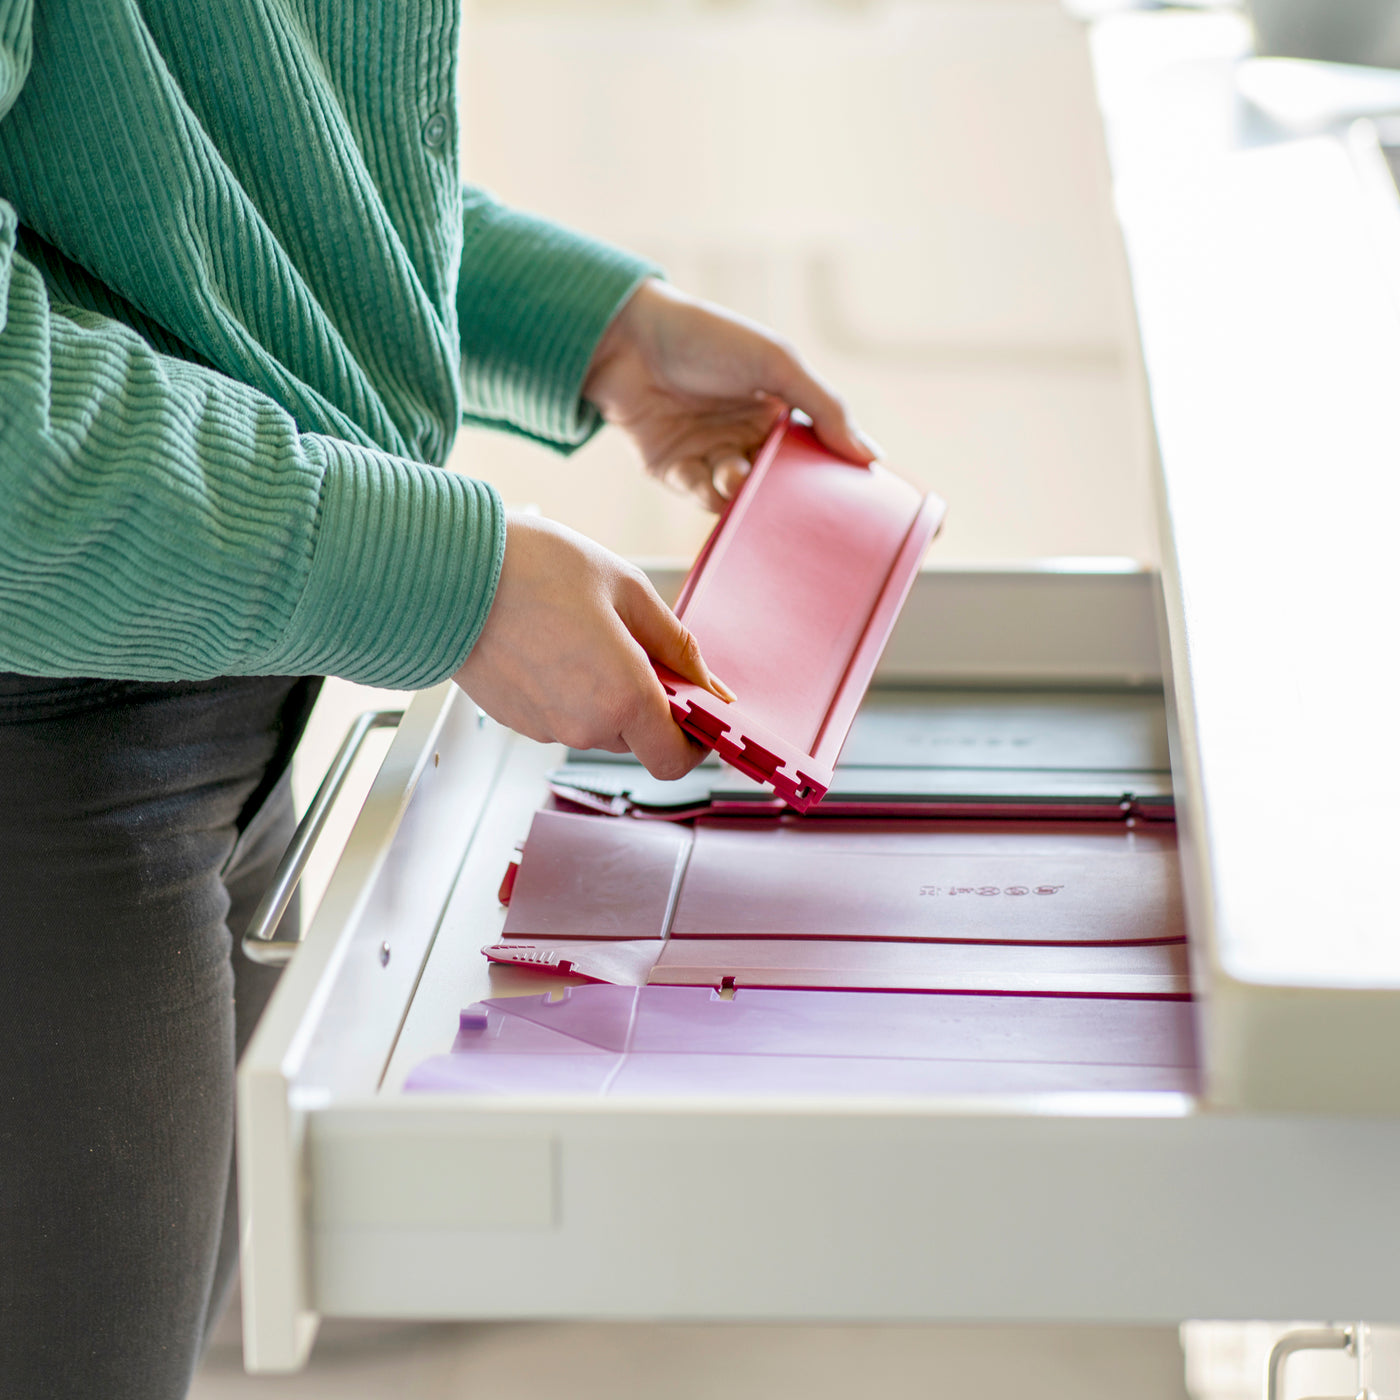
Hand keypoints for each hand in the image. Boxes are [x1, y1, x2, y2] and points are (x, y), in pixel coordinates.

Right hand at [454, 513, 730, 778]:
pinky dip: (567, 687)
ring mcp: (545, 728)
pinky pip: (560, 713)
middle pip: (636, 736)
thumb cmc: (535, 569)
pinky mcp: (515, 720)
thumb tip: (708, 682)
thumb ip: (675, 642)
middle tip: (632, 640)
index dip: (693, 741)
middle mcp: (584, 726)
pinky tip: (549, 640)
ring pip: (597, 723)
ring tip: (580, 630)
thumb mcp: (626, 588)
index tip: (695, 709)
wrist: (446, 572)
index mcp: (623, 697)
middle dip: (645, 698)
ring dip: (604, 689)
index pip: (674, 759)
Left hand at [583, 279, 879, 511]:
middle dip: (782, 495)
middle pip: (777, 484)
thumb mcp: (778, 364)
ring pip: (739, 495)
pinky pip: (700, 496)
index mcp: (778, 409)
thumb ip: (826, 408)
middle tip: (791, 503)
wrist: (627, 338)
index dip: (828, 475)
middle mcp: (746, 435)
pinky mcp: (674, 471)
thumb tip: (871, 456)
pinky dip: (707, 492)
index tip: (850, 499)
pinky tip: (709, 476)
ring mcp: (710, 454)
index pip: (814, 454)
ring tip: (734, 471)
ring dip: (740, 490)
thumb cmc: (706, 338)